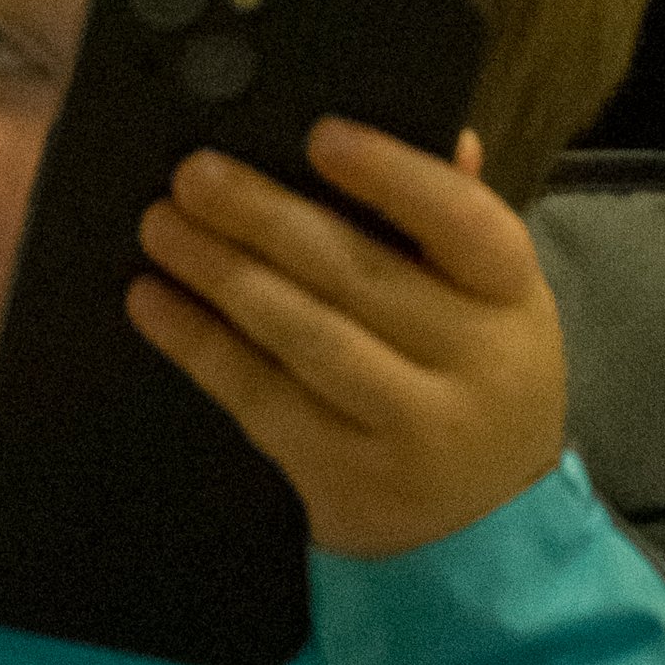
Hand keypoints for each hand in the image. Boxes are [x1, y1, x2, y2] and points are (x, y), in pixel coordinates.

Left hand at [129, 124, 567, 560]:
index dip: (394, 175)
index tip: (319, 135)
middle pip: (360, 275)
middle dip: (264, 218)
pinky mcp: (347, 476)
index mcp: (513, 296)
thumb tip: (436, 128)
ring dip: (222, 275)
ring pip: (305, 336)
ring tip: (160, 227)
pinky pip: (261, 398)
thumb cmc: (468, 379)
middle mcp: (476, 362)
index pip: (465, 221)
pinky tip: (151, 304)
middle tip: (191, 173)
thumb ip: (454, 221)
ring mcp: (412, 427)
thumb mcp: (487, 304)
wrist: (478, 536)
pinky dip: (200, 346)